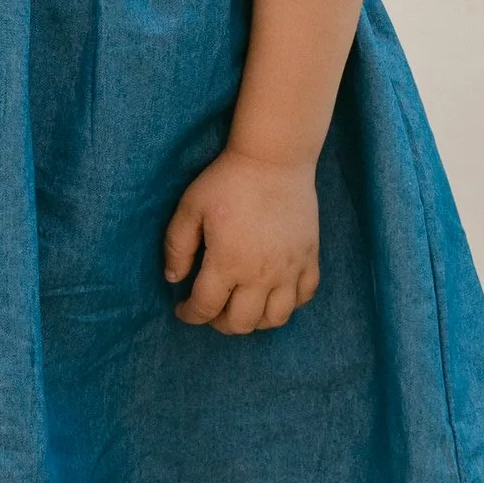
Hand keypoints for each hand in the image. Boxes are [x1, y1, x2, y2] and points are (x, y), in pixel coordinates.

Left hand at [163, 148, 319, 334]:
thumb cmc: (227, 181)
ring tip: (242, 306)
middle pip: (241, 323)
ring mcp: (290, 268)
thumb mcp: (190, 208)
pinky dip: (289, 304)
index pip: (205, 307)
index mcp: (228, 263)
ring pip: (275, 318)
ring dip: (255, 321)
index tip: (182, 310)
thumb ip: (176, 247)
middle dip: (220, 323)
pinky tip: (274, 294)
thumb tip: (173, 279)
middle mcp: (261, 274)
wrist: (274, 159)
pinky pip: (305, 296)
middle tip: (211, 309)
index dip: (190, 315)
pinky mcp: (310, 257)